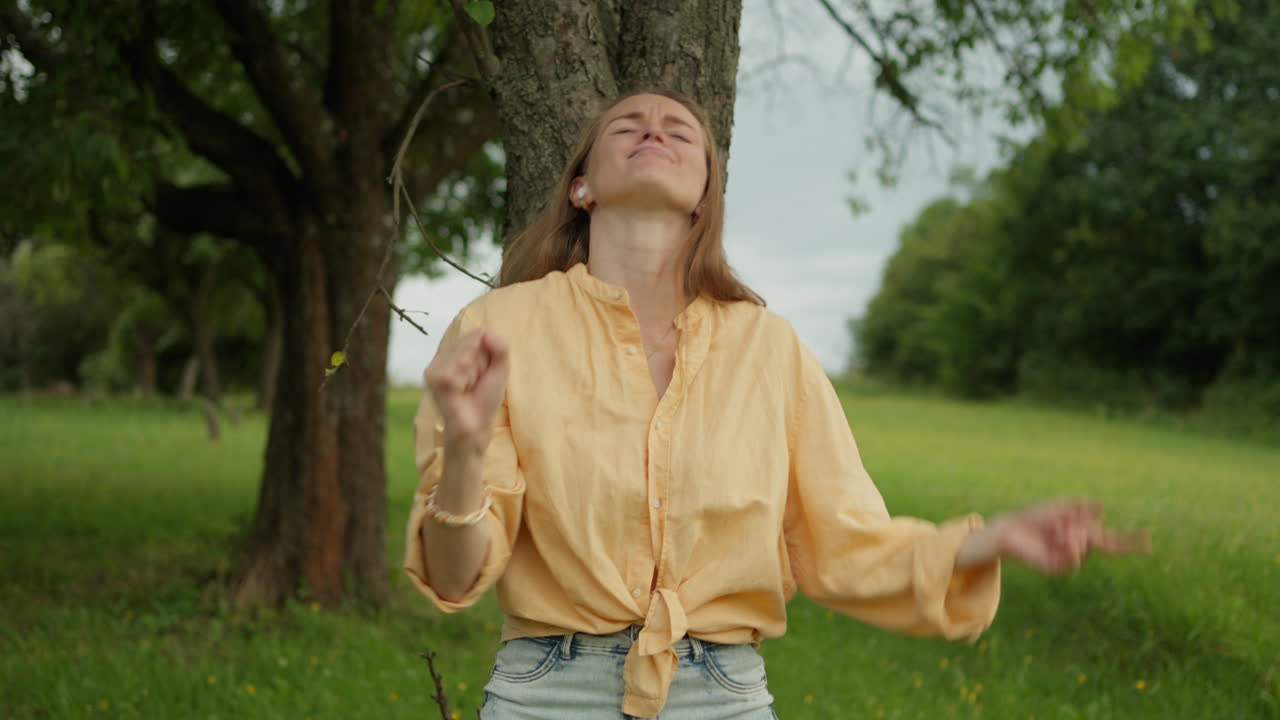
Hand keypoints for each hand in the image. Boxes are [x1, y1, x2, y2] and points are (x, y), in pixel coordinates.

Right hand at [423, 328, 509, 453]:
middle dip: (482, 363)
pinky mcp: (434, 378)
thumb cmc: (485, 397)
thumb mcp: (500, 368)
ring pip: (465, 353)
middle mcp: (443, 355)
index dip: (488, 354)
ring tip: (468, 388)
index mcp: (455, 350)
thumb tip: (486, 331)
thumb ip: (500, 346)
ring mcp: (436, 366)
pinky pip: (455, 369)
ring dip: (474, 373)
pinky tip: (461, 392)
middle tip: (476, 382)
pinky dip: (465, 380)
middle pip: (471, 342)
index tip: (484, 373)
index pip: (478, 334)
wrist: (476, 425)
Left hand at [990, 501, 1150, 574]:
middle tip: (1078, 526)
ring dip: (1075, 534)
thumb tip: (1102, 507)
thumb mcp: (1059, 508)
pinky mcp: (1057, 568)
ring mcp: (1069, 559)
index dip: (1130, 541)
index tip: (1150, 540)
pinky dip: (1070, 546)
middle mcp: (1079, 548)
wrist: (1009, 529)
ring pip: (1088, 547)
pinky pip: (1075, 559)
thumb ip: (1080, 509)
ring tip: (1058, 528)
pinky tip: (1059, 537)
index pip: (1111, 540)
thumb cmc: (1032, 517)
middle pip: (1107, 545)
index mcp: (1082, 534)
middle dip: (1105, 535)